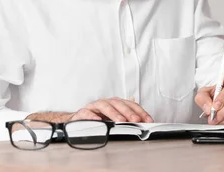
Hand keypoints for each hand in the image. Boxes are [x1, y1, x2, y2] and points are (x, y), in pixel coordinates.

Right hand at [27, 97, 153, 122]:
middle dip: (129, 112)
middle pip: (118, 103)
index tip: (148, 120)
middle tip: (136, 120)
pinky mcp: (82, 112)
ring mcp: (93, 106)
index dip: (140, 111)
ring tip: (121, 121)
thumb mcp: (113, 119)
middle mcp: (105, 102)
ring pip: (105, 106)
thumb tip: (142, 121)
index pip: (130, 104)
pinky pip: (87, 113)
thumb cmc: (97, 120)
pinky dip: (93, 116)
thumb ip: (126, 118)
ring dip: (114, 113)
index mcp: (114, 103)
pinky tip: (99, 121)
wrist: (75, 121)